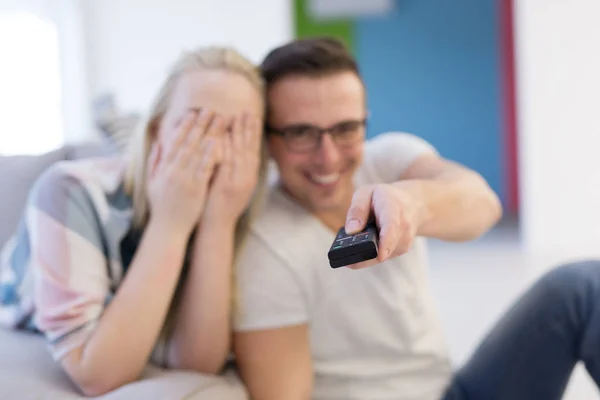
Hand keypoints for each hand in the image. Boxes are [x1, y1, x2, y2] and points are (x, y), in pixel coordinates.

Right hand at [147, 110, 224, 235]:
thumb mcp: (152, 183)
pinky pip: (204, 169)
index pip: (175, 142)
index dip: (185, 126)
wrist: (168, 229)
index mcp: (164, 168)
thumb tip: (159, 143)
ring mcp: (185, 179)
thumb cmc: (161, 207)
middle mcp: (174, 171)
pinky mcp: (196, 189)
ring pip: (198, 152)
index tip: (192, 113)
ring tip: (219, 120)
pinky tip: (217, 142)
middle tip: (210, 109)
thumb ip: (155, 162)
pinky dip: (210, 154)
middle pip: (189, 143)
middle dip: (200, 125)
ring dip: (209, 134)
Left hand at [204, 113, 261, 222]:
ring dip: (239, 134)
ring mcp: (238, 182)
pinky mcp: (227, 185)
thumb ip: (234, 169)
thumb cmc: (219, 206)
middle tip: (248, 111)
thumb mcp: (232, 186)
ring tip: (237, 116)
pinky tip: (226, 135)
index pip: (252, 150)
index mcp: (249, 177)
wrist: (216, 226)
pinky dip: (228, 148)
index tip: (252, 116)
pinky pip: (228, 163)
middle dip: (248, 129)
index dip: (252, 133)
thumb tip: (233, 150)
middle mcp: (247, 178)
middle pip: (249, 149)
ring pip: (241, 154)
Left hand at [343, 184, 422, 268]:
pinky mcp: (402, 250)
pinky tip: (367, 242)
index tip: (380, 255)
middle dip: (363, 252)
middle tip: (342, 252)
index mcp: (392, 208)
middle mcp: (403, 226)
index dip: (386, 242)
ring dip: (364, 252)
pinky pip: (381, 257)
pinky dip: (370, 253)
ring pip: (380, 256)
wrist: (411, 203)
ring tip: (357, 239)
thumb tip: (351, 231)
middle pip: (385, 247)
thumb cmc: (383, 197)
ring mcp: (404, 240)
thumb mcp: (365, 193)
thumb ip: (357, 209)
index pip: (391, 227)